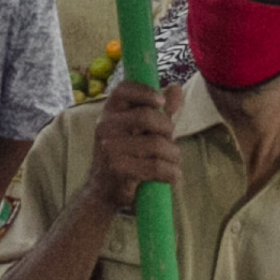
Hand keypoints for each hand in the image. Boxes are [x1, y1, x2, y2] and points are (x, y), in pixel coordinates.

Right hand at [87, 80, 180, 208]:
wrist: (103, 191)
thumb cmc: (127, 156)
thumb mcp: (141, 130)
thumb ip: (159, 110)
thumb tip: (176, 88)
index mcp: (109, 112)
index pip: (123, 89)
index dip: (144, 91)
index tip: (161, 102)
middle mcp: (105, 126)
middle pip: (146, 116)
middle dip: (167, 128)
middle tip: (171, 140)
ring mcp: (110, 148)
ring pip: (155, 143)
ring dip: (173, 154)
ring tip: (174, 161)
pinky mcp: (118, 169)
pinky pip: (155, 166)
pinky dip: (171, 172)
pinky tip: (172, 175)